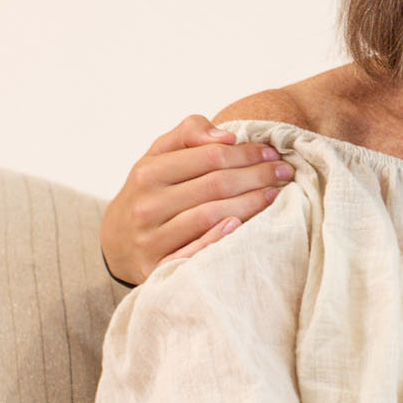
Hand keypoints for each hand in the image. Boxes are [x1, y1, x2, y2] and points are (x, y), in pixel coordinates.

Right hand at [99, 116, 292, 284]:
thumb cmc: (149, 191)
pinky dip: (220, 238)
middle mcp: (147, 205)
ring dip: (250, 204)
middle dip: (257, 176)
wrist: (117, 241)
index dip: (246, 153)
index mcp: (148, 173)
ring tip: (276, 195)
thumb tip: (227, 135)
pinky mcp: (158, 268)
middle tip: (285, 173)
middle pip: (215, 185)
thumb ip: (188, 134)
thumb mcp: (158, 156)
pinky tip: (243, 225)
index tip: (272, 153)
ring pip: (210, 216)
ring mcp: (152, 239)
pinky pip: (195, 252)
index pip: (209, 157)